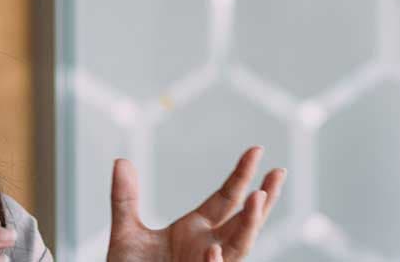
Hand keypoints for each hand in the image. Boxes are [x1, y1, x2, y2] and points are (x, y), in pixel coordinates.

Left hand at [107, 147, 286, 261]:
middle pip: (245, 220)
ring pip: (238, 247)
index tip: (256, 149)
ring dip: (249, 224)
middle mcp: (209, 247)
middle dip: (263, 198)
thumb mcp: (126, 232)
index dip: (241, 175)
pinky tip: (213, 249)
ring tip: (258, 197)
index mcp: (196, 230)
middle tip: (278, 172)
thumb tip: (121, 161)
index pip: (226, 198)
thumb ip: (125, 199)